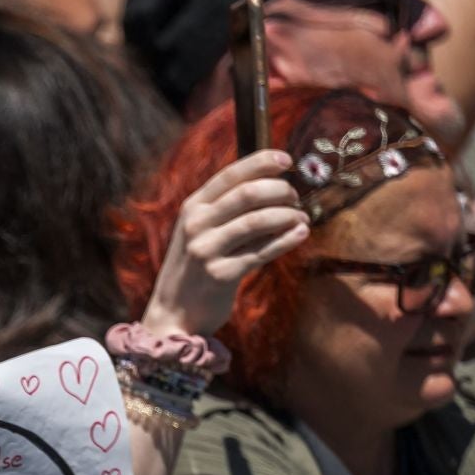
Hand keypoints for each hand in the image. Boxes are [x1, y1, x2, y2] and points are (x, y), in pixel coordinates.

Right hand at [141, 148, 307, 338]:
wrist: (173, 313)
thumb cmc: (195, 267)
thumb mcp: (198, 231)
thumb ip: (224, 208)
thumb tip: (270, 183)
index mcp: (191, 207)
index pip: (230, 174)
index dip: (261, 162)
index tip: (287, 161)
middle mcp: (196, 224)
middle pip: (248, 194)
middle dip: (281, 191)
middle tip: (295, 199)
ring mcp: (207, 250)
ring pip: (258, 221)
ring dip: (288, 216)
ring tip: (301, 218)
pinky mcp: (221, 275)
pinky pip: (263, 251)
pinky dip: (287, 239)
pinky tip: (301, 233)